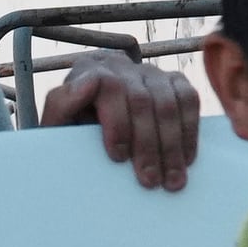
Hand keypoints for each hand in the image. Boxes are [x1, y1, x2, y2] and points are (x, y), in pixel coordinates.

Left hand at [42, 53, 202, 191]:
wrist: (91, 133)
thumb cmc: (72, 131)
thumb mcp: (57, 123)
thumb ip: (62, 104)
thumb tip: (89, 82)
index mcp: (90, 70)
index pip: (110, 86)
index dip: (117, 122)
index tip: (117, 157)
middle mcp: (122, 65)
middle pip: (143, 100)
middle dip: (148, 145)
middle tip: (149, 181)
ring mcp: (150, 72)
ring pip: (169, 103)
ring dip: (172, 145)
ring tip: (171, 180)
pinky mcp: (173, 82)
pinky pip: (190, 100)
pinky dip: (190, 132)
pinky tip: (186, 160)